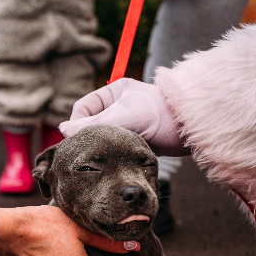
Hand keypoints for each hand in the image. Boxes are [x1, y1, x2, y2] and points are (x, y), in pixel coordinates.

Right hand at [58, 78, 188, 155]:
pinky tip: (113, 162)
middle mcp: (118, 106)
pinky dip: (112, 155)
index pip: (83, 108)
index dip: (77, 124)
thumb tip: (63, 130)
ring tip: (103, 157)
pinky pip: (115, 148)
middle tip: (88, 152)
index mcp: (113, 93)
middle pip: (91, 124)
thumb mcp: (123, 116)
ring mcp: (127, 123)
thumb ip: (93, 124)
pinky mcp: (134, 140)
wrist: (191, 128)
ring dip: (102, 148)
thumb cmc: (160, 114)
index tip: (78, 140)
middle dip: (89, 138)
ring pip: (103, 138)